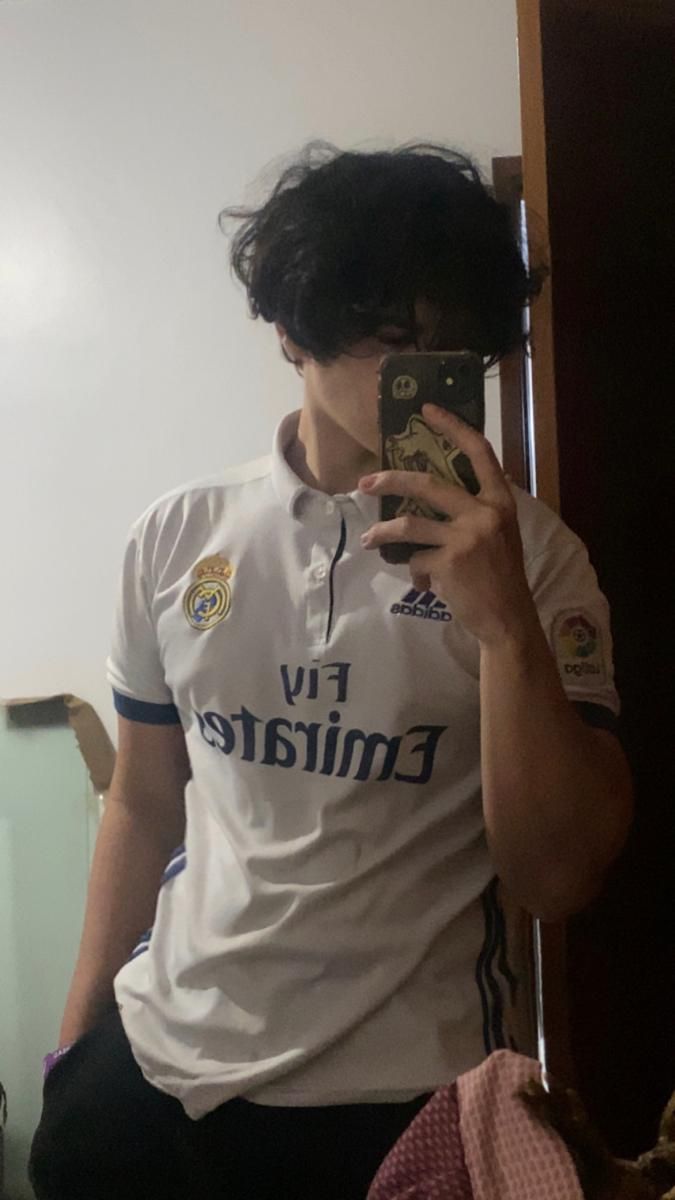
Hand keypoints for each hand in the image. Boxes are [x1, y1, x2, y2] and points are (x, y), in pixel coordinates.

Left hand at [358, 404, 538, 646]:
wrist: (508, 618)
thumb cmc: (500, 575)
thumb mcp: (498, 533)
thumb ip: (473, 510)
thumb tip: (426, 496)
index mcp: (500, 501)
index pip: (479, 451)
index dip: (452, 426)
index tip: (428, 409)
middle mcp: (485, 513)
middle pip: (428, 484)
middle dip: (391, 481)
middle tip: (366, 482)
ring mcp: (467, 538)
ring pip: (410, 525)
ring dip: (383, 532)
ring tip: (370, 539)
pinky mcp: (449, 564)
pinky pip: (415, 560)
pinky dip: (414, 572)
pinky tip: (424, 582)